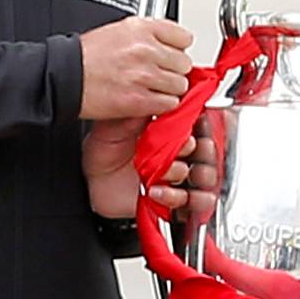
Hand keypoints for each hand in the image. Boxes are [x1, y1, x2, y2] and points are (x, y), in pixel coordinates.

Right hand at [79, 16, 193, 119]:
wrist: (64, 77)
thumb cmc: (85, 56)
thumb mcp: (118, 30)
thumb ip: (147, 35)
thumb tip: (169, 44)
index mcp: (141, 28)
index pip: (183, 38)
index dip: (177, 49)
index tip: (171, 55)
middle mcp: (145, 49)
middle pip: (183, 63)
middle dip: (173, 70)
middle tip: (158, 74)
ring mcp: (143, 75)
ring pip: (180, 85)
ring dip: (168, 90)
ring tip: (151, 88)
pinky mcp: (139, 100)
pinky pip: (169, 103)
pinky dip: (161, 105)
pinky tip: (148, 100)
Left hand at [83, 120, 218, 218]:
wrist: (90, 181)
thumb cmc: (103, 152)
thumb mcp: (115, 125)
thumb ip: (137, 112)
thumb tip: (156, 96)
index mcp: (169, 131)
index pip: (199, 124)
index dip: (204, 123)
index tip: (199, 121)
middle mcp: (177, 153)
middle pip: (209, 150)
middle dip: (203, 147)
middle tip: (188, 145)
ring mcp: (176, 176)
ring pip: (205, 175)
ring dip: (192, 171)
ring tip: (173, 169)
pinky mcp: (171, 199)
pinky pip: (190, 202)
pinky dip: (176, 196)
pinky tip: (157, 189)